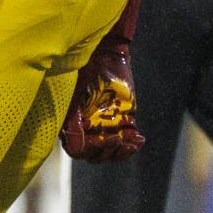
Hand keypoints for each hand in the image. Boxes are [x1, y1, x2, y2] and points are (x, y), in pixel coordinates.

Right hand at [62, 34, 144, 162]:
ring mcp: (105, 126)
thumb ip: (72, 119)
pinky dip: (134, 145)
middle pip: (94, 155)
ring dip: (121, 153)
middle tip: (119, 140)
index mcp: (72, 124)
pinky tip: (140, 140)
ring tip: (132, 145)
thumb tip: (73, 146)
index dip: (92, 151)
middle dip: (107, 152)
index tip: (106, 139)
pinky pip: (126, 141)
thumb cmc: (87, 72)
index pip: (78, 150)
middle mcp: (86, 128)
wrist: (107, 57)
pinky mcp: (122, 122)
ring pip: (110, 152)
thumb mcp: (76, 94)